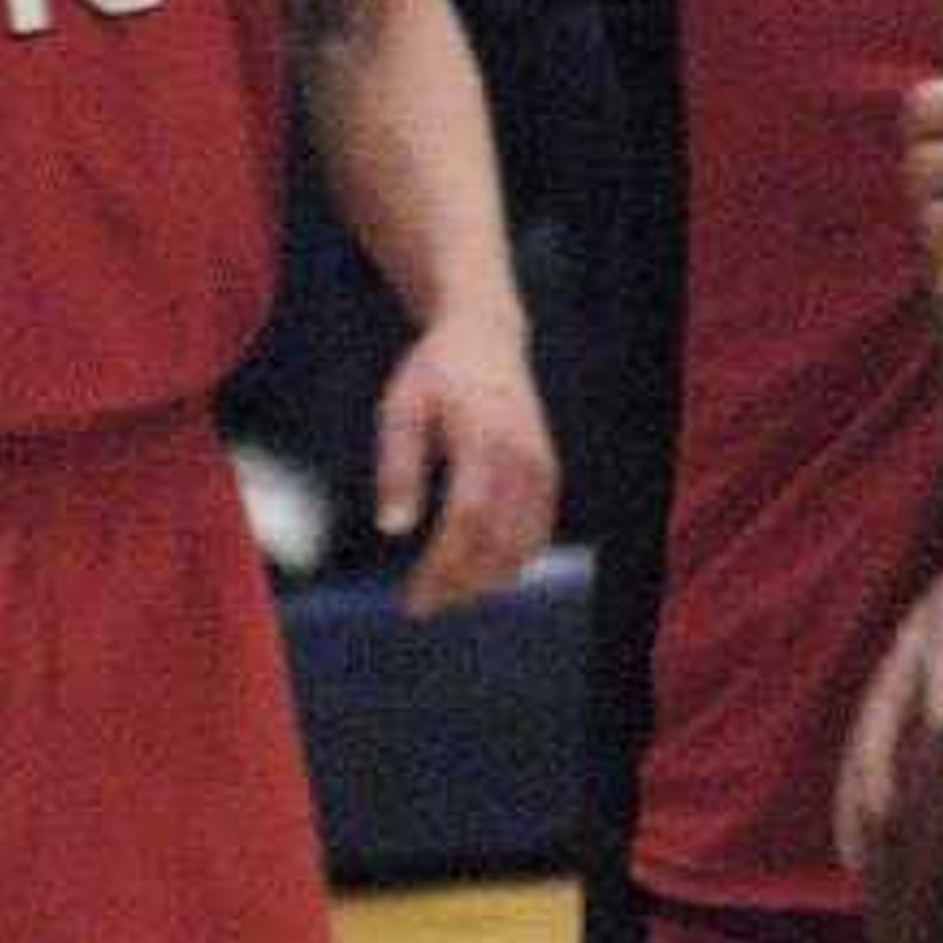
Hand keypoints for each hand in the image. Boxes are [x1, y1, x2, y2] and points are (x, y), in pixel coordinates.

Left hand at [374, 313, 556, 608]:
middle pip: (498, 544)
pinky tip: (474, 572)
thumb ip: (398, 467)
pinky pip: (537, 535)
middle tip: (421, 605)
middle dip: (459, 584)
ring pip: (522, 548)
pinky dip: (509, 562)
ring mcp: (542, 467)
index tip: (412, 599)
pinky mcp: (549, 475)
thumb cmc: (434, 373)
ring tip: (442, 592)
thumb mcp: (401, 408)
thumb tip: (393, 530)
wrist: (486, 336)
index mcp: (482, 438)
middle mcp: (522, 457)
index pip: (468, 521)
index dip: (442, 568)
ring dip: (484, 581)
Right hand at [836, 501, 942, 874]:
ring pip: (869, 732)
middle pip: (888, 695)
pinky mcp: (905, 693)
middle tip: (886, 814)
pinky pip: (877, 749)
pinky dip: (866, 801)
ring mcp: (906, 665)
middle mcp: (923, 629)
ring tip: (861, 867)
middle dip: (880, 755)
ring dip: (858, 795)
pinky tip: (872, 869)